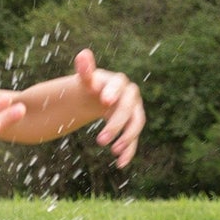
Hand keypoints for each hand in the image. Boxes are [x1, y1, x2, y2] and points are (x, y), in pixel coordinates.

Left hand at [74, 49, 145, 166]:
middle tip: (100, 140)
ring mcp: (133, 110)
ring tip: (113, 151)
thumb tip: (82, 54)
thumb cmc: (88, 87)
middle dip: (116, 124)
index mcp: (116, 82)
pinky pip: (134, 138)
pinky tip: (121, 164)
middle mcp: (129, 94)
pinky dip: (129, 151)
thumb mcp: (84, 81)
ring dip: (127, 138)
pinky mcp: (131, 125)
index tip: (104, 101)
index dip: (113, 92)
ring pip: (136, 123)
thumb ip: (85, 70)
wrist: (95, 97)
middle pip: (127, 108)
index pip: (118, 85)